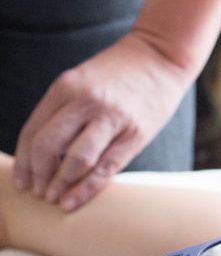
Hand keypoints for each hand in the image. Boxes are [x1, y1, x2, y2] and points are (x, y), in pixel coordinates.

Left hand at [13, 32, 191, 211]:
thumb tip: (43, 154)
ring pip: (76, 160)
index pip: (32, 132)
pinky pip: (106, 167)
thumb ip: (63, 110)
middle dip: (38, 176)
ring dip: (59, 185)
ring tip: (55, 198)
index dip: (24, 162)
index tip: (24, 181)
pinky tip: (73, 200)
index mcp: (67, 86)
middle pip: (47, 147)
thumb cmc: (121, 71)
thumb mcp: (82, 80)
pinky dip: (86, 188)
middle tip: (38, 191)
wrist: (162, 55)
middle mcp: (86, 100)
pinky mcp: (136, 132)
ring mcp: (112, 116)